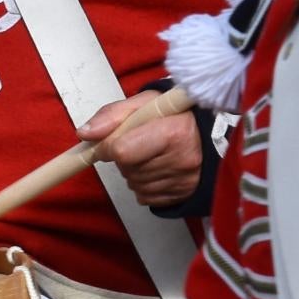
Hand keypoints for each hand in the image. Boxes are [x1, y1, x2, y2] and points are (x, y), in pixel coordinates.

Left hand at [81, 92, 204, 211]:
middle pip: (126, 168)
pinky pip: (143, 196)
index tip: (112, 140)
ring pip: (133, 183)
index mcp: (174, 132)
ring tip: (152, 154)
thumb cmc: (177, 115)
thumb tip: (85, 134)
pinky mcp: (180, 197)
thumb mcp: (146, 102)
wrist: (213, 135)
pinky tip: (158, 168)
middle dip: (125, 156)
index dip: (110, 145)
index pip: (122, 150)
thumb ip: (113, 114)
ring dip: (133, 170)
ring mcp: (183, 182)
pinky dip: (143, 183)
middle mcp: (182, 160)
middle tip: (142, 142)